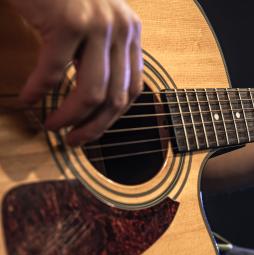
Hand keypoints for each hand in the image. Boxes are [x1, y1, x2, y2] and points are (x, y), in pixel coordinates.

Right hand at [9, 0, 142, 145]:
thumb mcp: (91, 21)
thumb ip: (99, 52)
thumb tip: (94, 101)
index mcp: (130, 31)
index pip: (134, 88)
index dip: (114, 117)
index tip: (93, 132)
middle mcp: (122, 29)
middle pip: (117, 97)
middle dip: (94, 127)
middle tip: (72, 141)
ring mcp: (98, 25)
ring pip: (91, 93)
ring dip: (69, 118)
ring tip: (51, 127)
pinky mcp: (69, 23)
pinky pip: (55, 73)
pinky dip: (38, 93)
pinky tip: (27, 100)